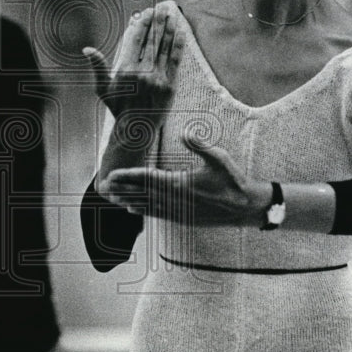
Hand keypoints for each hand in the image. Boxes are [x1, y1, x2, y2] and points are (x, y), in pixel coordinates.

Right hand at [82, 6, 184, 120]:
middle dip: (157, 21)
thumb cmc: (118, 106)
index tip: (145, 12)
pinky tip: (180, 32)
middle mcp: (142, 72)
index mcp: (125, 70)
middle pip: (151, 40)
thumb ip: (98, 66)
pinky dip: (178, 45)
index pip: (134, 40)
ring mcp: (157, 79)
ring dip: (169, 28)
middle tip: (161, 7)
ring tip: (172, 14)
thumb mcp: (103, 87)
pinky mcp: (170, 85)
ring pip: (164, 47)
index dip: (141, 24)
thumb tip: (87, 49)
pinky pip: (175, 60)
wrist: (136, 128)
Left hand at [98, 137, 272, 226]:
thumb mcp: (220, 159)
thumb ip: (201, 146)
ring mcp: (179, 212)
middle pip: (142, 193)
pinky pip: (157, 215)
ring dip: (128, 200)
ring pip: (147, 206)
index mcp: (182, 185)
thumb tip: (185, 133)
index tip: (113, 174)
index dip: (129, 177)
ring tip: (112, 196)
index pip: (148, 179)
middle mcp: (177, 201)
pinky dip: (142, 211)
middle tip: (104, 184)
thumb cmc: (233, 181)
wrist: (246, 207)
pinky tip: (132, 209)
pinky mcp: (183, 219)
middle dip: (123, 188)